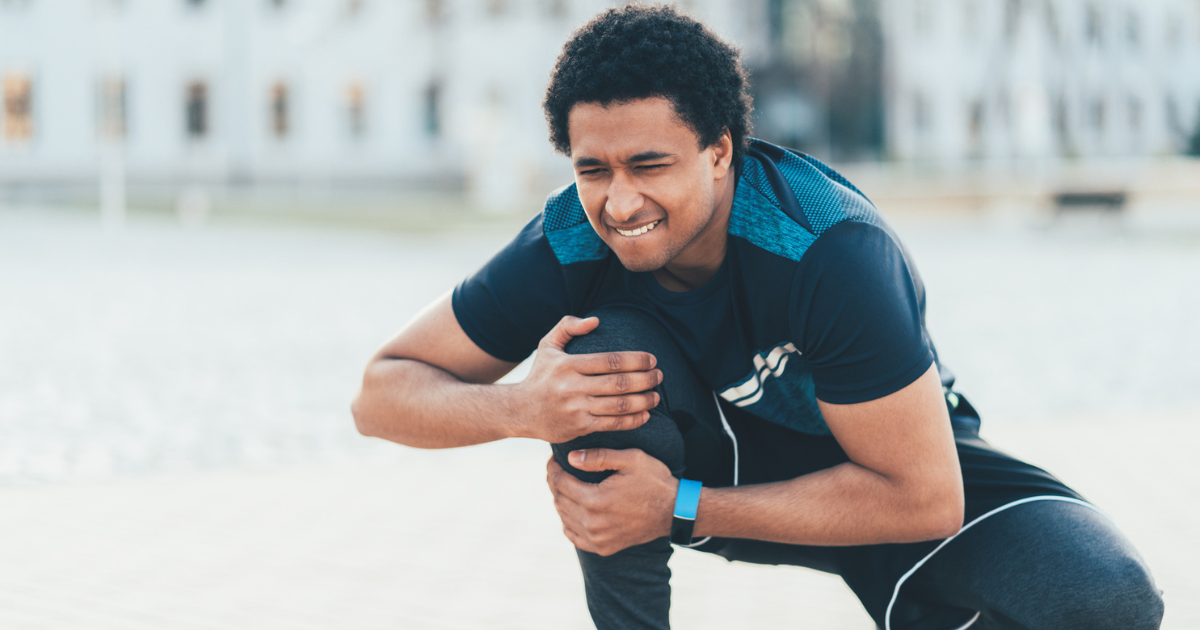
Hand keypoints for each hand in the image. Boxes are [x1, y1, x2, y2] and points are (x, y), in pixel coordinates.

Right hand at [511, 316, 660, 442]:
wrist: (520, 411)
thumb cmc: (540, 375)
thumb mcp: (547, 345)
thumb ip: (568, 326)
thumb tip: (596, 320)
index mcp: (568, 365)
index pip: (610, 360)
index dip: (635, 360)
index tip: (652, 359)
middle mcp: (572, 387)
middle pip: (618, 383)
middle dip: (645, 379)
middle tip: (660, 376)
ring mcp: (576, 409)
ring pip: (619, 406)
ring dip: (643, 401)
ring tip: (657, 396)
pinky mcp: (579, 427)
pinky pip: (612, 424)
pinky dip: (632, 420)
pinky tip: (645, 414)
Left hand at [546, 448, 676, 555]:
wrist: (674, 511)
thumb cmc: (654, 481)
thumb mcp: (631, 459)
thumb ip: (599, 457)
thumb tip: (571, 457)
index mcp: (595, 500)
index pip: (560, 483)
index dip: (553, 469)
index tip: (554, 459)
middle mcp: (593, 523)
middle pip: (559, 500)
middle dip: (555, 482)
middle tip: (557, 469)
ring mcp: (597, 539)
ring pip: (564, 517)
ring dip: (560, 500)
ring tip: (564, 485)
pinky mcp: (603, 548)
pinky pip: (574, 536)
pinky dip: (568, 522)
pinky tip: (572, 510)